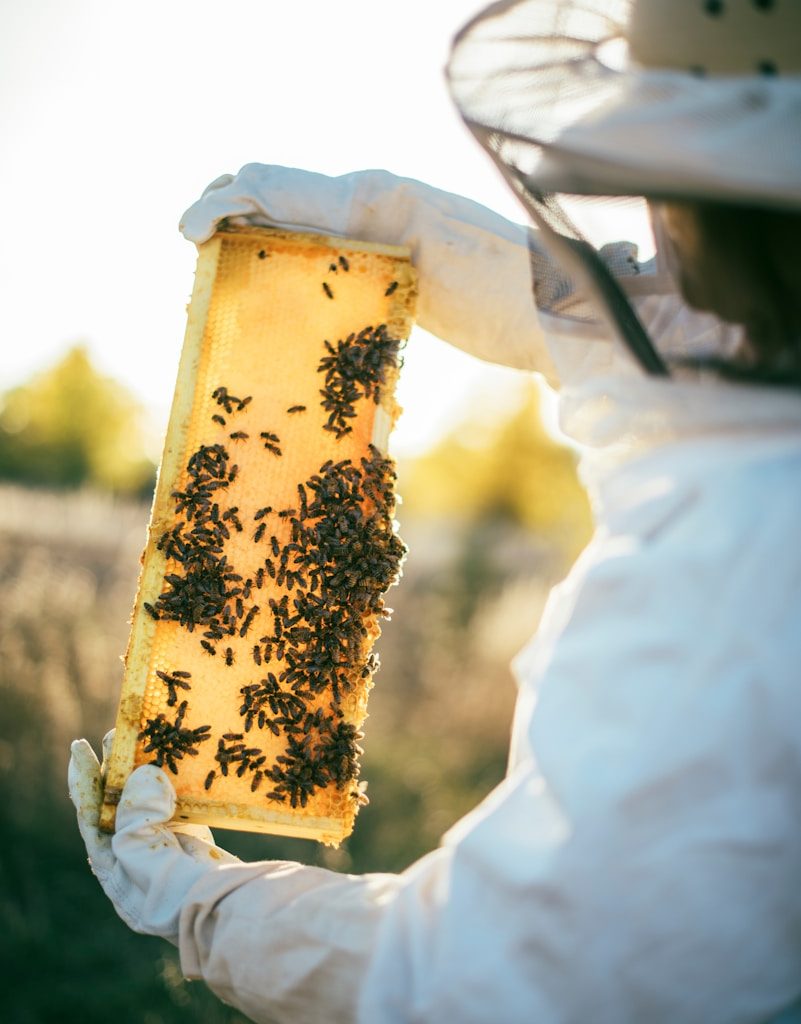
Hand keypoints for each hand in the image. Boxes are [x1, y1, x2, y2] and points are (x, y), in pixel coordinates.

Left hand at [68, 731, 238, 942]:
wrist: (223, 913)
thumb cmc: (173, 892)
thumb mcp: (141, 855)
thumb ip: (135, 814)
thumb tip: (145, 772)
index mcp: (115, 867)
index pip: (92, 816)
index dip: (84, 780)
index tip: (79, 746)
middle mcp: (137, 857)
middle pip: (121, 804)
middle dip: (119, 769)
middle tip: (120, 734)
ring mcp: (167, 849)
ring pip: (152, 801)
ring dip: (149, 771)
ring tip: (149, 738)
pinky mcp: (194, 842)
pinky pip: (181, 806)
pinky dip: (177, 784)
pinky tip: (178, 763)